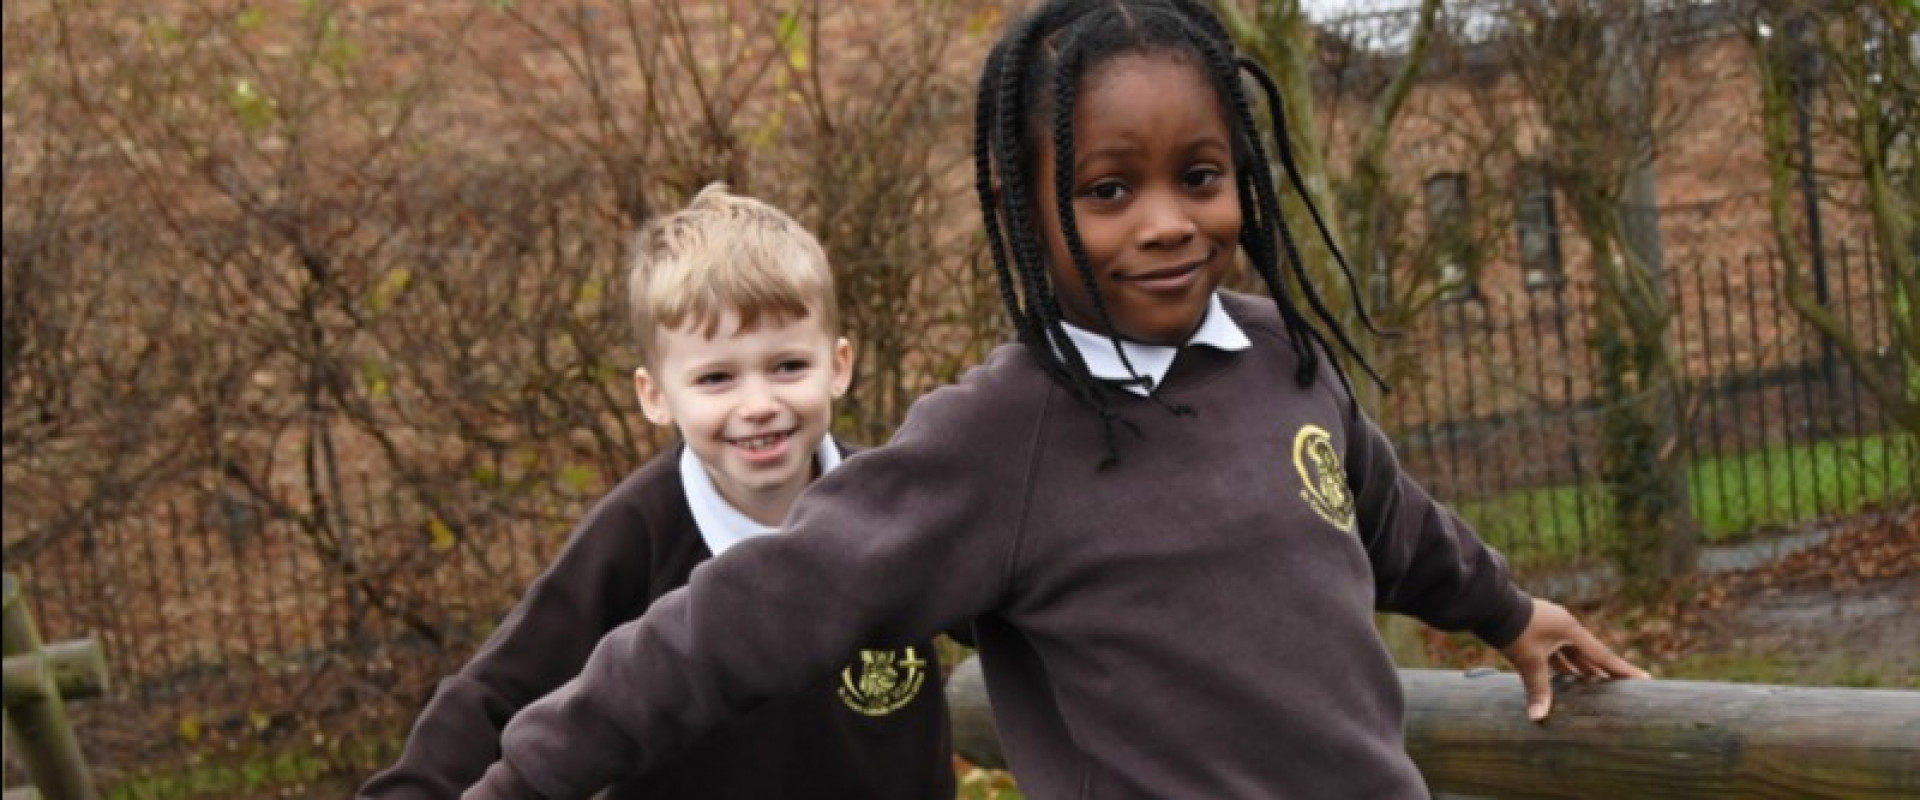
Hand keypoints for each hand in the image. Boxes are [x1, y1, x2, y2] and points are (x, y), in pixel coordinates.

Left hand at [1498, 598, 1649, 722]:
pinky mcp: (1536, 630)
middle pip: (1589, 654)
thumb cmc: (1512, 630)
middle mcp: (1564, 626)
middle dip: (1604, 671)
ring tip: (1595, 685)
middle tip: (1622, 686)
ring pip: (1571, 653)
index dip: (1622, 670)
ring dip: (1581, 668)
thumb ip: (1537, 689)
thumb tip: (1539, 717)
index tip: (1645, 679)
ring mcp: (1550, 626)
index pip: (1602, 655)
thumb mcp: (1528, 662)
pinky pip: (1555, 651)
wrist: (1488, 605)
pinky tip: (1562, 676)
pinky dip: (1561, 664)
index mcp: (1570, 630)